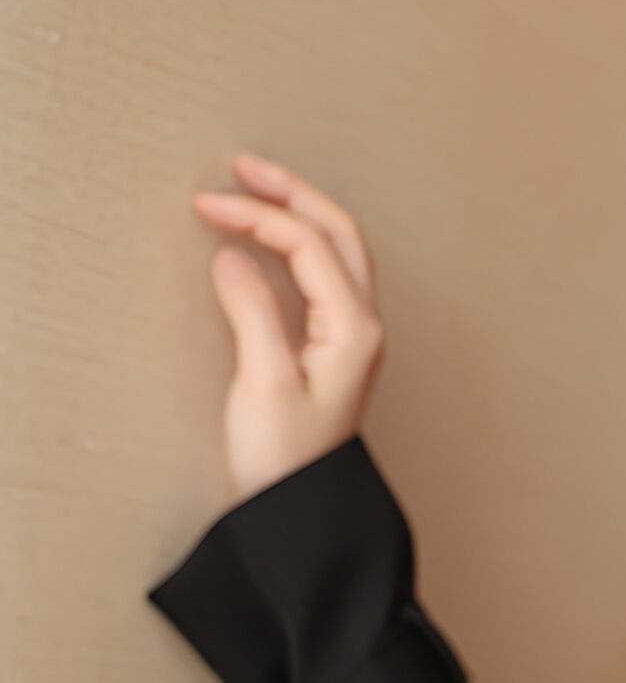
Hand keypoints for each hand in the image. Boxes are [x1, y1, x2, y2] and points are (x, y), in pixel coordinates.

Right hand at [192, 152, 385, 501]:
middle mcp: (362, 328)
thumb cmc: (285, 463)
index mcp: (353, 330)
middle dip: (291, 193)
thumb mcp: (263, 383)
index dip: (258, 215)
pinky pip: (325, 278)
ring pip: (337, 252)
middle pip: (338, 233)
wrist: (303, 515)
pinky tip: (268, 241)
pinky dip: (298, 245)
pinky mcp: (335, 351)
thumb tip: (233, 253)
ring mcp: (353, 338)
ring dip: (299, 213)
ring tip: (254, 189)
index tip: (206, 206)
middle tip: (243, 167)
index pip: (308, 244)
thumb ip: (251, 311)